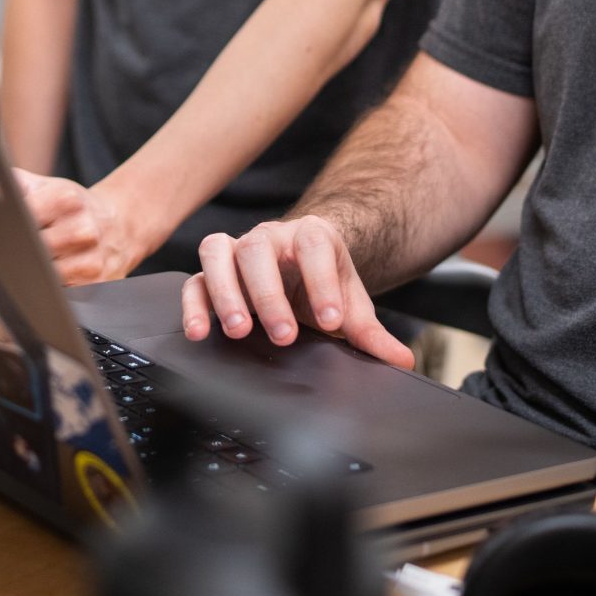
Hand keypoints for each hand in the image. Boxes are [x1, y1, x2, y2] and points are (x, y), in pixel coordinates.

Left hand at [18, 170, 151, 284]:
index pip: (21, 219)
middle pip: (29, 252)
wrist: (119, 226)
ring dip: (31, 273)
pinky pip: (57, 294)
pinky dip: (48, 289)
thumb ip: (16, 183)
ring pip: (40, 277)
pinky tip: (50, 277)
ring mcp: (91, 262)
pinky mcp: (96, 286)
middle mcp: (82, 231)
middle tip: (13, 250)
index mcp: (67, 201)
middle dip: (16, 253)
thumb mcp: (48, 186)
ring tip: (34, 261)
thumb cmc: (74, 207)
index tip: (1, 232)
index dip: (5, 228)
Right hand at [180, 216, 413, 369]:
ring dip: (225, 291)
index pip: (315, 247)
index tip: (332, 320)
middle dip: (269, 294)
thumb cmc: (322, 283)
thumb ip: (371, 333)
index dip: (322, 281)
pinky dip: (193, 304)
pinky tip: (200, 332)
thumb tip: (401, 360)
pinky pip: (193, 280)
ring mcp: (236, 250)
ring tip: (238, 330)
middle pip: (259, 250)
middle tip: (283, 334)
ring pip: (218, 252)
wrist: (302, 265)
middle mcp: (269, 236)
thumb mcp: (350, 305)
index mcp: (311, 236)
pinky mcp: (212, 272)